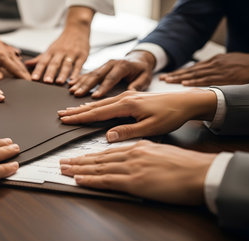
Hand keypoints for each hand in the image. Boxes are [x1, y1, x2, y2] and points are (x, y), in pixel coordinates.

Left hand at [0, 26, 29, 80]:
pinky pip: (16, 57)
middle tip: (32, 82)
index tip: (29, 82)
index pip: (16, 70)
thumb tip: (1, 80)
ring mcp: (8, 50)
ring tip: (28, 77)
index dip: (23, 77)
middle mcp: (8, 53)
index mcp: (2, 58)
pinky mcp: (7, 49)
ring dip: (24, 69)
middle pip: (21, 66)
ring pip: (20, 62)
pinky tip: (22, 67)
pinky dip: (20, 63)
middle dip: (26, 74)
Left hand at [26, 6, 92, 83]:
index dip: (38, 70)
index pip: (43, 62)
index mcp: (51, 51)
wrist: (77, 28)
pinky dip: (76, 73)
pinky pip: (79, 65)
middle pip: (54, 63)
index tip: (34, 79)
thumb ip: (39, 59)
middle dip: (50, 73)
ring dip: (63, 74)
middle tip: (47, 82)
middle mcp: (60, 52)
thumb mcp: (50, 49)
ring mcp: (72, 54)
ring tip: (59, 82)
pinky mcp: (82, 56)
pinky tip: (74, 79)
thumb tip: (26, 65)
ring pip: (66, 65)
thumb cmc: (63, 42)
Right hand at [58, 89, 215, 141]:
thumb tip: (108, 135)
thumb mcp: (151, 128)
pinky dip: (96, 103)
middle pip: (95, 105)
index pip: (98, 112)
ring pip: (101, 102)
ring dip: (85, 106)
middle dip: (77, 110)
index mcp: (128, 104)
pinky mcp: (132, 96)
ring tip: (71, 110)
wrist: (187, 101)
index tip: (66, 120)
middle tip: (61, 114)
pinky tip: (92, 104)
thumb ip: (128, 131)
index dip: (80, 117)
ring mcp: (128, 95)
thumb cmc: (172, 115)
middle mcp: (125, 97)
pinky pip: (109, 100)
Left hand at [60, 140, 216, 204]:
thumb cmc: (186, 166)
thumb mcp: (161, 153)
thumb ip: (145, 153)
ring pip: (98, 167)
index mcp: (138, 147)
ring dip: (79, 168)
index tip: (79, 156)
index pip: (108, 151)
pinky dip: (90, 179)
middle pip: (98, 157)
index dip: (91, 155)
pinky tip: (79, 179)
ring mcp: (131, 167)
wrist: (200, 172)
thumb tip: (135, 157)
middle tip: (63, 161)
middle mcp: (131, 154)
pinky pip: (106, 180)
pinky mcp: (134, 181)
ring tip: (64, 168)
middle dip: (78, 160)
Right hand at [68, 51, 154, 97]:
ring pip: (91, 74)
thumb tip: (131, 91)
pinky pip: (89, 73)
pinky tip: (72, 84)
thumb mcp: (146, 77)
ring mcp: (105, 65)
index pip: (111, 78)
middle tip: (77, 94)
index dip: (102, 88)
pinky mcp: (101, 67)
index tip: (94, 97)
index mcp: (123, 66)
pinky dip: (80, 79)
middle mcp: (112, 63)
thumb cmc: (143, 70)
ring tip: (72, 91)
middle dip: (85, 85)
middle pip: (97, 75)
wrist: (140, 58)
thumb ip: (139, 84)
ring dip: (80, 83)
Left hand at [160, 52, 248, 85]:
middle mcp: (214, 64)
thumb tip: (207, 77)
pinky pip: (207, 79)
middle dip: (175, 75)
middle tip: (162, 78)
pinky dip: (195, 81)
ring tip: (168, 81)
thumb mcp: (230, 63)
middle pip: (191, 70)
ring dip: (181, 78)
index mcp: (215, 61)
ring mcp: (219, 70)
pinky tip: (185, 83)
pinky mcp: (225, 77)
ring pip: (196, 74)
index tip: (168, 75)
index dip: (180, 72)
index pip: (193, 68)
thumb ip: (218, 69)